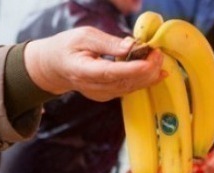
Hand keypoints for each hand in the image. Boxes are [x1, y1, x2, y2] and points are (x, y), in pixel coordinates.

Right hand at [24, 27, 163, 101]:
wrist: (55, 67)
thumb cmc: (68, 47)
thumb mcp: (84, 36)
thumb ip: (108, 43)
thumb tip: (131, 46)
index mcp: (82, 71)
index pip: (111, 73)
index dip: (132, 69)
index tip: (150, 62)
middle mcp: (93, 87)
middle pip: (124, 82)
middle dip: (146, 69)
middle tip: (158, 54)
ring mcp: (102, 94)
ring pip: (130, 88)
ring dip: (148, 75)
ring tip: (159, 59)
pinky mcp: (109, 95)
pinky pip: (130, 89)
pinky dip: (144, 80)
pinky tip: (156, 70)